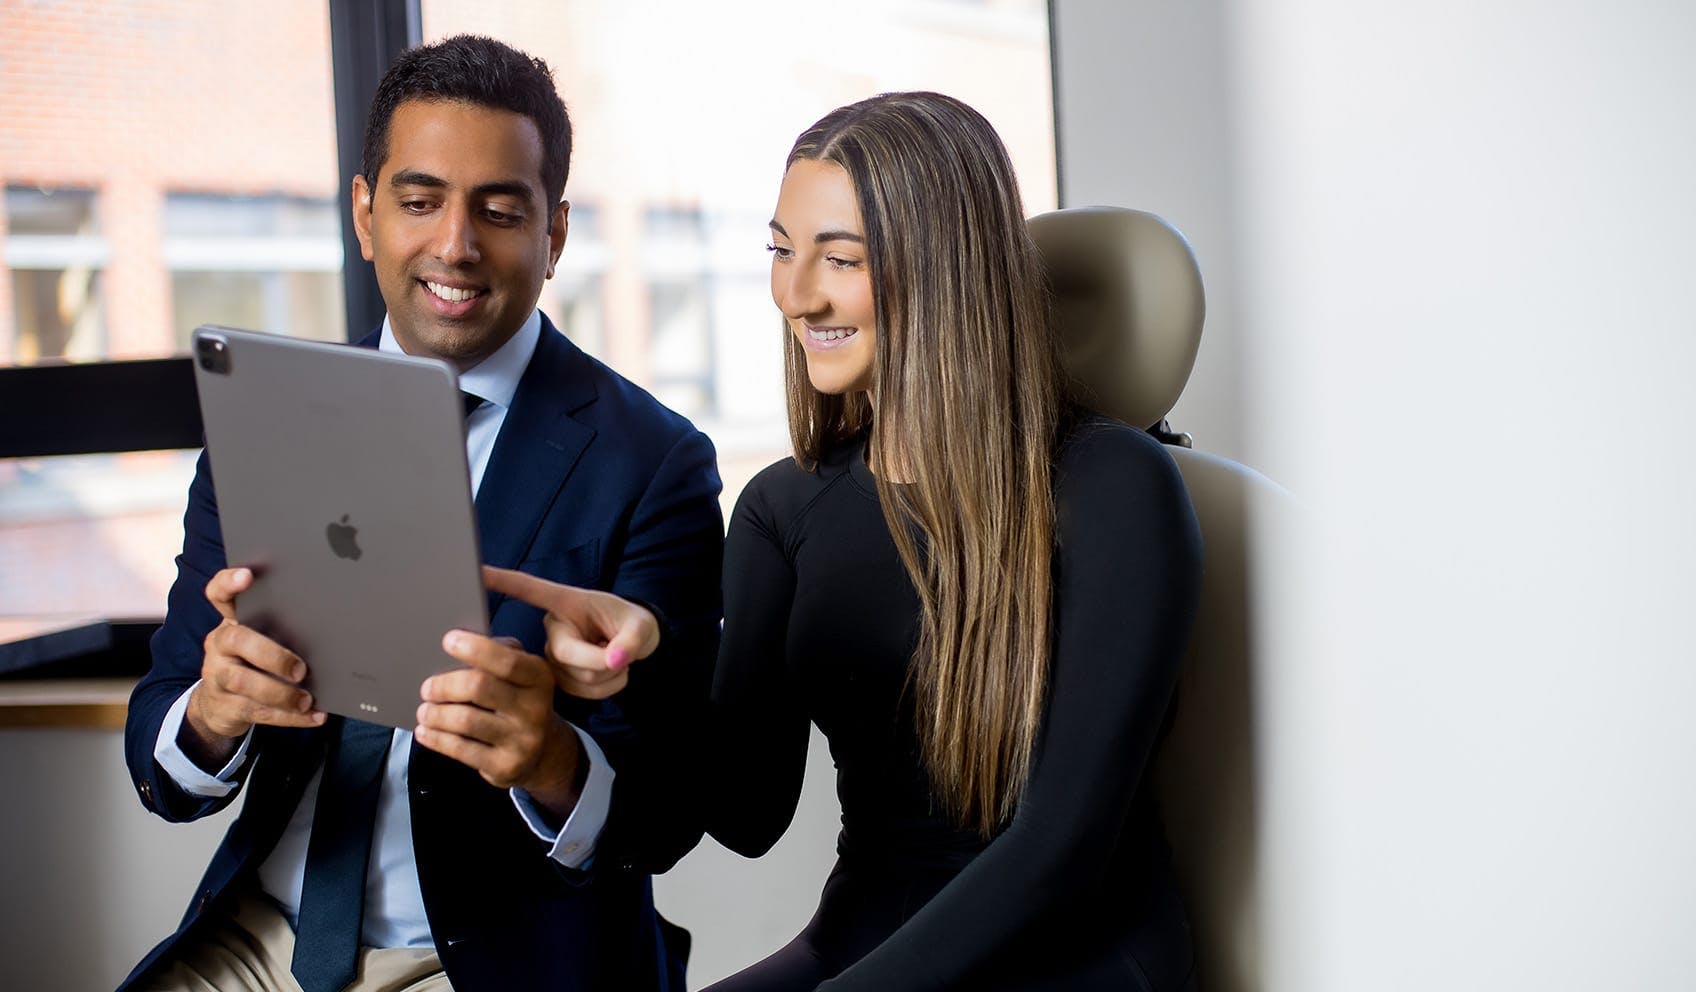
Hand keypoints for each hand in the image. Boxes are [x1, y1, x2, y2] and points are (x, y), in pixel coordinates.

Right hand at [183, 567, 326, 766]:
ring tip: (307, 699)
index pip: (219, 594)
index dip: (228, 583)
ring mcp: (218, 675)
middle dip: (272, 654)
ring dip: (282, 693)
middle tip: (300, 669)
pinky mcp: (226, 705)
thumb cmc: (254, 660)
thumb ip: (284, 627)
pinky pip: (258, 712)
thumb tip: (340, 622)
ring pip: (245, 682)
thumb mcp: (262, 638)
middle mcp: (220, 644)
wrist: (219, 704)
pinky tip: (314, 716)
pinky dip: (290, 717)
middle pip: (237, 640)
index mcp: (232, 622)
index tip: (246, 575)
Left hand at [414, 630, 582, 818]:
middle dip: (445, 685)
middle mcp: (535, 708)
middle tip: (427, 688)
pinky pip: (461, 750)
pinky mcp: (505, 766)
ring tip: (424, 711)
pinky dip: (436, 738)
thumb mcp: (521, 674)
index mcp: (539, 678)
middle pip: (479, 688)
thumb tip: (461, 641)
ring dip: (436, 714)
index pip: (508, 661)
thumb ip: (499, 653)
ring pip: (465, 720)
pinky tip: (426, 731)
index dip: (476, 650)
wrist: (543, 752)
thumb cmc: (520, 701)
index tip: (448, 641)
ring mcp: (522, 740)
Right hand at [481, 565, 659, 700]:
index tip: (475, 570)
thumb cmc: (633, 624)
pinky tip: (612, 673)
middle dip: (603, 660)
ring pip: (579, 678)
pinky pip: (584, 693)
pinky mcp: (559, 680)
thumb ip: (631, 640)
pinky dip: (608, 688)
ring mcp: (552, 657)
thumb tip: (616, 659)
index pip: (530, 590)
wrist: (636, 647)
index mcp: (566, 603)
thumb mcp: (641, 626)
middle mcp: (553, 630)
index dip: (502, 581)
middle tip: (624, 652)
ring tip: (617, 658)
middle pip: (569, 654)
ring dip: (610, 675)